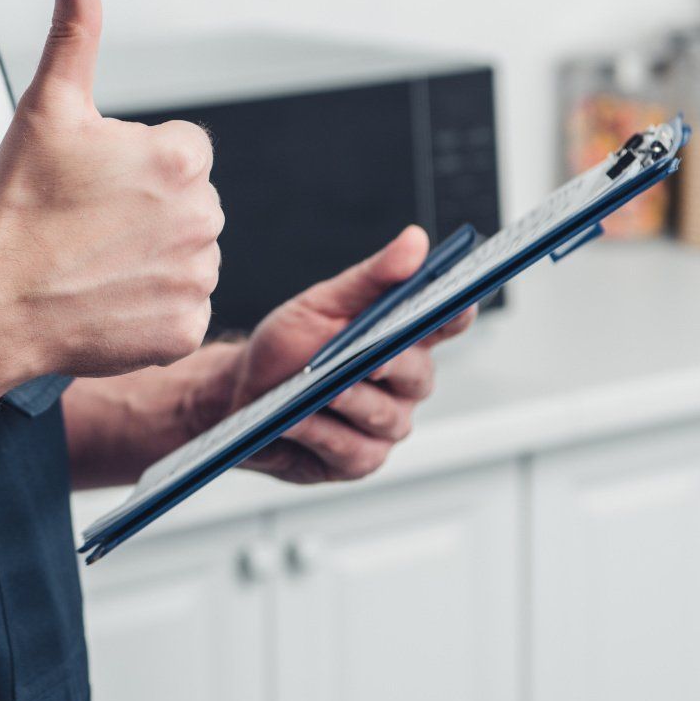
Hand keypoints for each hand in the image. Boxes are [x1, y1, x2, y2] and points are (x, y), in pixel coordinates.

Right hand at [0, 0, 222, 379]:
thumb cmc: (16, 203)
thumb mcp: (46, 107)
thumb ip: (73, 31)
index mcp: (182, 159)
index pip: (181, 154)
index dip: (131, 167)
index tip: (89, 187)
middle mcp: (205, 217)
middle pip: (188, 205)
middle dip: (147, 213)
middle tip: (86, 228)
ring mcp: (198, 279)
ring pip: (186, 257)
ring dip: (151, 260)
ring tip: (92, 265)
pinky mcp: (187, 331)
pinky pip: (180, 310)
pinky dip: (149, 310)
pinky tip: (105, 302)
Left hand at [211, 227, 474, 483]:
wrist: (239, 397)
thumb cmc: (287, 347)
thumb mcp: (320, 304)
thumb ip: (371, 277)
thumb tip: (416, 241)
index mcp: (404, 337)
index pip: (448, 322)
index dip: (459, 312)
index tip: (460, 299)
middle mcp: (404, 383)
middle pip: (418, 374)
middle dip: (392, 364)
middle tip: (371, 358)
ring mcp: (386, 424)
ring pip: (386, 416)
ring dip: (352, 401)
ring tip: (321, 390)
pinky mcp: (359, 460)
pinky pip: (352, 449)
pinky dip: (322, 433)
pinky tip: (296, 420)